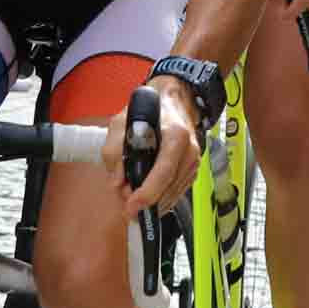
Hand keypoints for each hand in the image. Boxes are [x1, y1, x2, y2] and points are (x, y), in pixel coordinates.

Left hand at [123, 80, 201, 214]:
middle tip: (126, 207)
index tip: (131, 206)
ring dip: (153, 202)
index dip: (146, 193)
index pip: (163, 172)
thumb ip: (114, 151)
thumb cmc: (148, 110)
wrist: (173, 100)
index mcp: (175, 136)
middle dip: (146, 202)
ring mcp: (193, 161)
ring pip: (173, 194)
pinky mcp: (192, 169)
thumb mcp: (121, 122)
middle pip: (168, 188)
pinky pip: (177, 191)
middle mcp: (189, 151)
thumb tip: (117, 181)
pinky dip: (162, 198)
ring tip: (133, 199)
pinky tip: (148, 198)